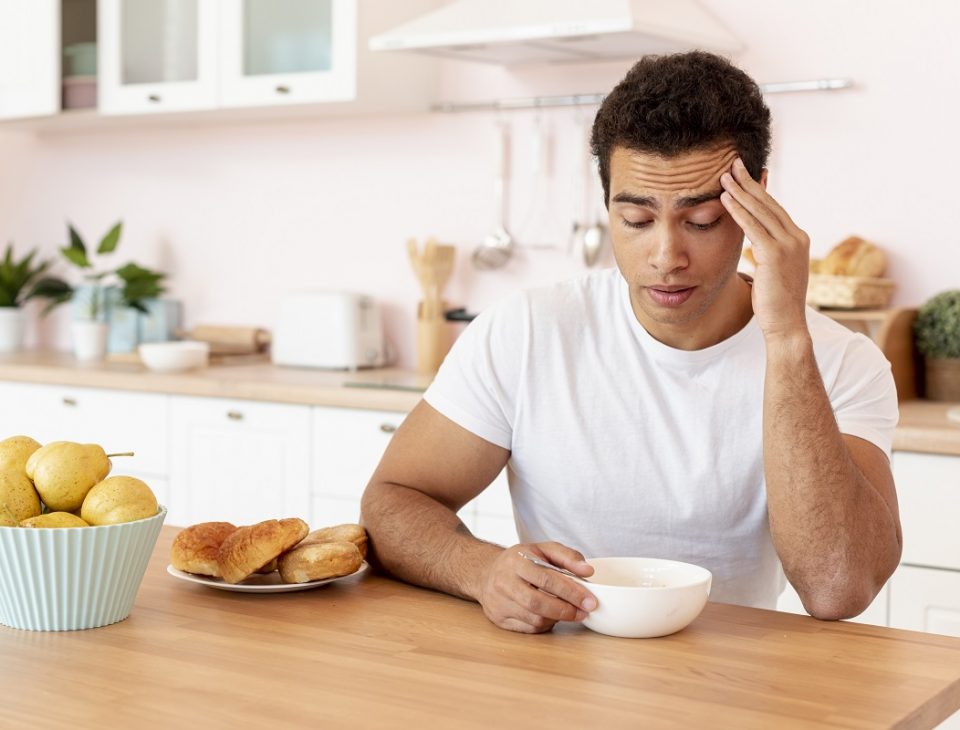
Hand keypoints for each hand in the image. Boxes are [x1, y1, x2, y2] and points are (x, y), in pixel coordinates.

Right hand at [476, 542, 596, 633]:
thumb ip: (567, 556)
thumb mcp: (542, 549)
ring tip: (567, 612)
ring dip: (556, 618)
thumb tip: (588, 571)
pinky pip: (528, 628)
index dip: (571, 592)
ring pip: (534, 619)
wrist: (486, 572)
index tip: (589, 601)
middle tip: (584, 612)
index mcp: (516, 561)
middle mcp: (504, 582)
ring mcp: (498, 602)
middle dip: (565, 610)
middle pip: (538, 603)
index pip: (546, 579)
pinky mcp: (498, 618)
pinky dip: (544, 625)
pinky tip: (550, 616)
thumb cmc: (520, 561)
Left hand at [720, 158, 810, 341]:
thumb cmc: (775, 302)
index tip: (744, 174)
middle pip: (768, 203)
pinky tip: (724, 199)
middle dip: (748, 182)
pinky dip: (738, 210)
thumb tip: (755, 240)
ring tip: (723, 176)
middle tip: (733, 163)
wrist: (786, 325)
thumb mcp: (774, 270)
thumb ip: (767, 251)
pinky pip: (752, 227)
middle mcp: (796, 237)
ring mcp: (788, 244)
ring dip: (740, 191)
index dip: (758, 190)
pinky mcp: (775, 254)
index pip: (774, 208)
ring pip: (760, 211)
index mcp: (797, 238)